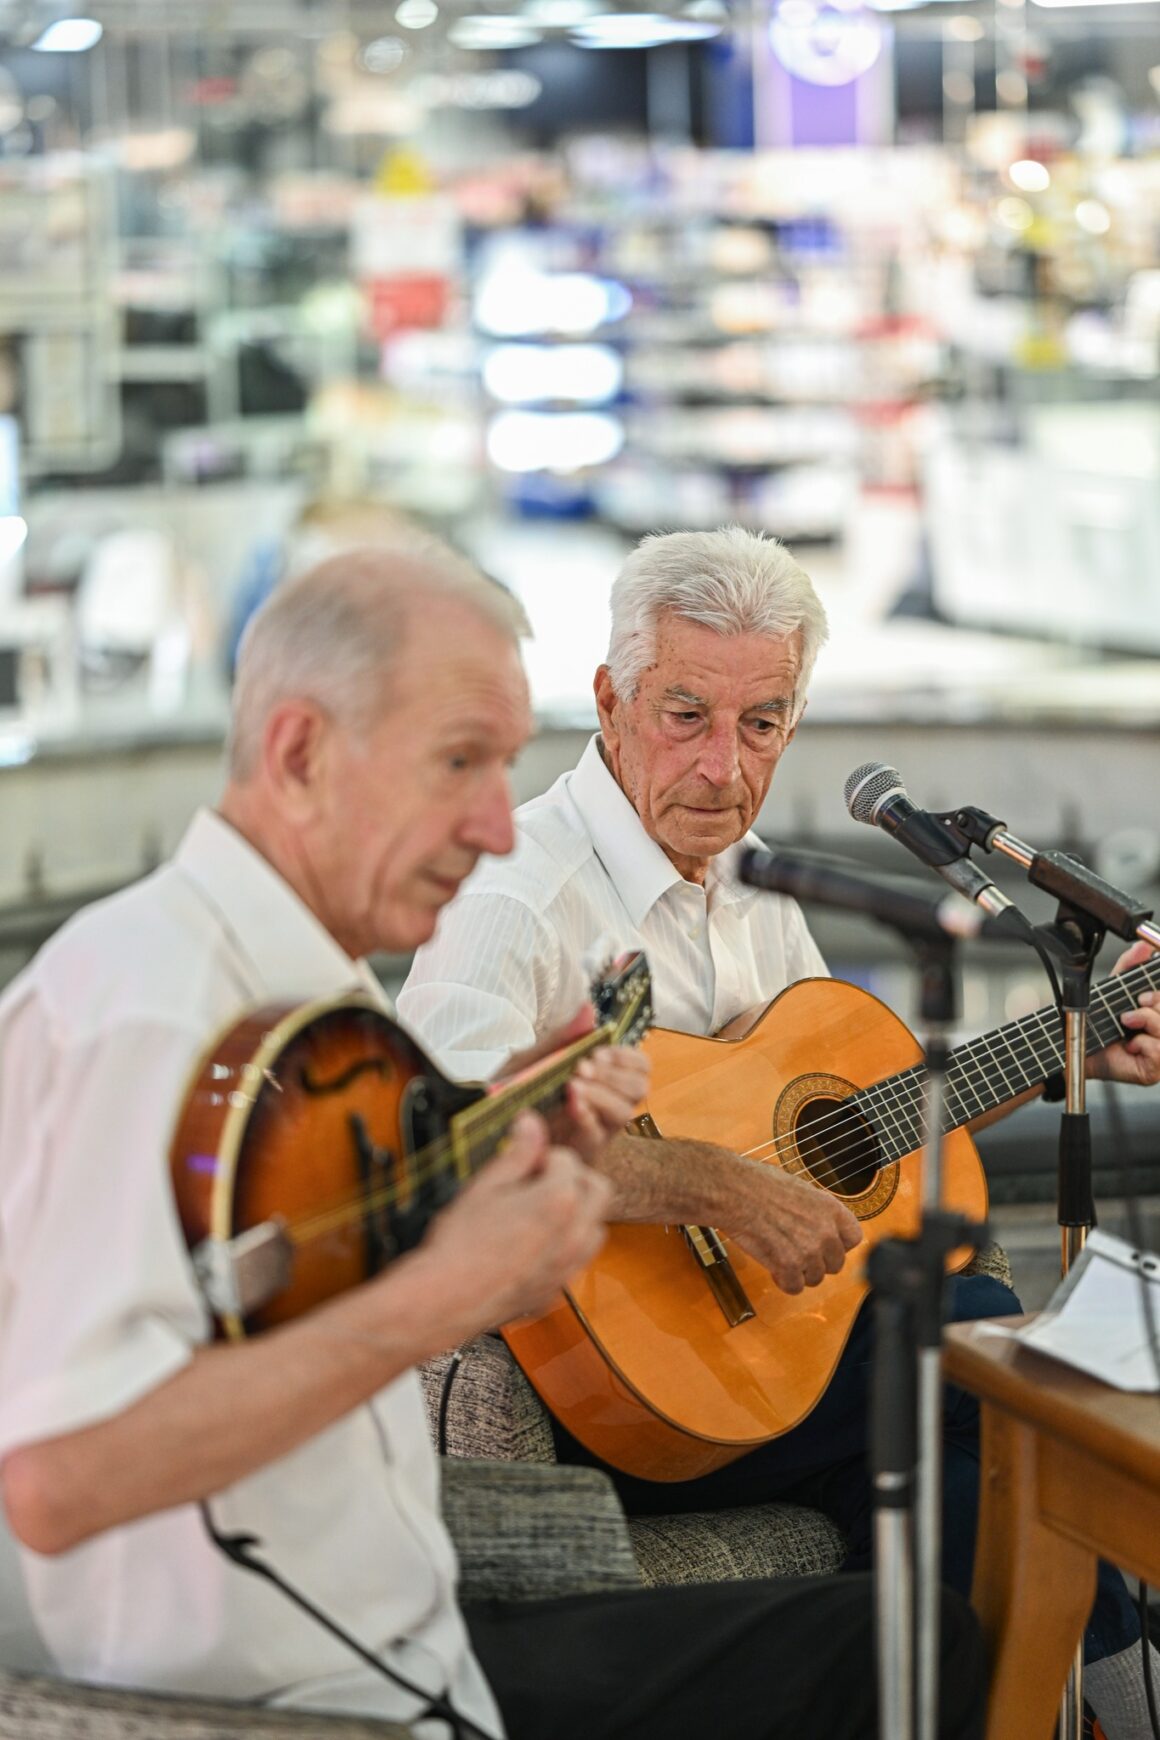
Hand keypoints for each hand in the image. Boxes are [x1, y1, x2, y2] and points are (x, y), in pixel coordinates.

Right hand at [419, 1111, 610, 1335]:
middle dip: (574, 1179)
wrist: (445, 1298)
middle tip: (540, 1182)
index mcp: (559, 1200)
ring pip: (596, 1227)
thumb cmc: (459, 1244)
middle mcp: (574, 1234)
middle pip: (598, 1189)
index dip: (543, 1156)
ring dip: (578, 1213)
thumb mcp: (485, 1185)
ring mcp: (569, 1266)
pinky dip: (567, 1246)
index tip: (524, 1165)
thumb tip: (531, 1123)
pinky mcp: (558, 1290)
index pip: (569, 1160)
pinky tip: (534, 1244)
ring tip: (540, 1212)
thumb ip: (517, 1152)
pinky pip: (578, 1260)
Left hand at [500, 1004, 648, 1165]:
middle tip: (583, 1068)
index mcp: (602, 1077)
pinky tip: (571, 1104)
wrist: (490, 1121)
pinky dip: (587, 1116)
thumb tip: (588, 1008)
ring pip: (624, 1112)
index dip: (627, 1057)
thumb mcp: (535, 1058)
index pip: (639, 1066)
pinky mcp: (580, 1150)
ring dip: (602, 1094)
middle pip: (639, 1087)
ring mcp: (597, 1127)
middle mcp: (606, 1102)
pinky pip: (597, 1135)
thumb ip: (563, 1038)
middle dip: (614, 1074)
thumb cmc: (516, 1089)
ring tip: (574, 1085)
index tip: (598, 1053)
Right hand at [727, 1163, 862, 1295]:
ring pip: (814, 1278)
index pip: (853, 1238)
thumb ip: (818, 1212)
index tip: (823, 1244)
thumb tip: (823, 1227)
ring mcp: (808, 1250)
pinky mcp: (788, 1265)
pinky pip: (794, 1287)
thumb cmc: (759, 1185)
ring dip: (798, 1272)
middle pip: (835, 1264)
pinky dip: (783, 1281)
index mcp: (831, 1209)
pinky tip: (772, 1267)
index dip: (837, 1244)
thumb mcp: (800, 1189)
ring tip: (780, 1255)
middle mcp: (825, 1231)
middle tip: (796, 1253)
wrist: (735, 1192)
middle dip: (816, 1262)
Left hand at [1087, 940, 1159, 1087]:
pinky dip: (1142, 1044)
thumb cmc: (1098, 1024)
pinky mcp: (1155, 1069)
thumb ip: (1129, 965)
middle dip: (1153, 1006)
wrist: (1077, 1049)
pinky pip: (1159, 1050)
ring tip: (1127, 1023)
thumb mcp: (1114, 989)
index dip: (1158, 996)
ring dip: (1145, 1021)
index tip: (1143, 996)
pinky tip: (1130, 1046)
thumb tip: (1144, 946)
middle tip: (1133, 1008)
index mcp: (1158, 1014)